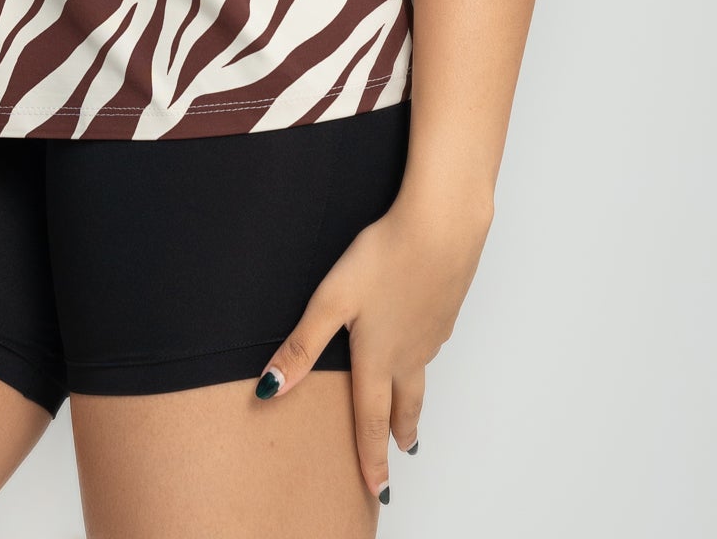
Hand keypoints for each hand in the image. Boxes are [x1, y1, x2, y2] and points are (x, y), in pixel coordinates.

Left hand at [252, 184, 492, 504]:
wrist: (441, 228)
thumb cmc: (384, 259)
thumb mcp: (332, 300)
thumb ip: (302, 345)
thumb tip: (270, 388)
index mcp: (377, 357)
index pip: (371, 420)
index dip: (371, 457)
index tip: (378, 489)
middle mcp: (409, 353)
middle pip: (405, 404)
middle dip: (400, 432)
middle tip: (403, 452)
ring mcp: (432, 332)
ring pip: (421, 376)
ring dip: (415, 400)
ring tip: (410, 412)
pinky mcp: (446, 308)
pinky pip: (432, 346)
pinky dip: (425, 360)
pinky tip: (420, 344)